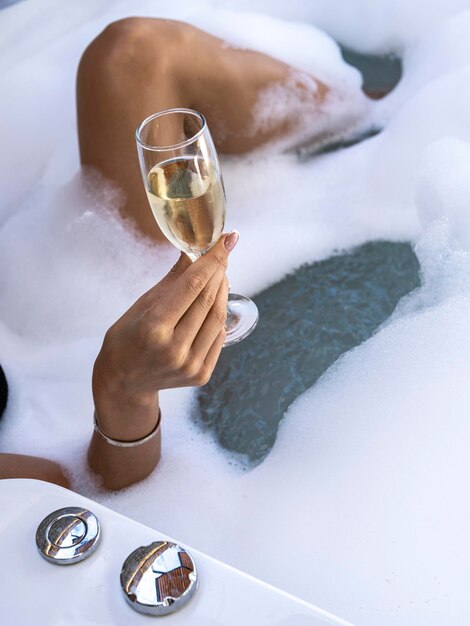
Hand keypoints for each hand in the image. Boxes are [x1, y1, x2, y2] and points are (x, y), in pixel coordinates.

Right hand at [92, 231, 237, 439]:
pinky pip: (218, 337)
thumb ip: (172, 280)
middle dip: (219, 271)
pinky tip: (217, 300)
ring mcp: (190, 365)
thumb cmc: (127, 337)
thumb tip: (194, 251)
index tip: (227, 240)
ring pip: (218, 318)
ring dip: (223, 291)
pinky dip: (219, 315)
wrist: (124, 381)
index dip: (213, 259)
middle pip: (208, 301)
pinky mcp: (201, 376)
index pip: (192, 286)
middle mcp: (174, 349)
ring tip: (220, 274)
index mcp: (154, 328)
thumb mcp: (142, 304)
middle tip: (224, 252)